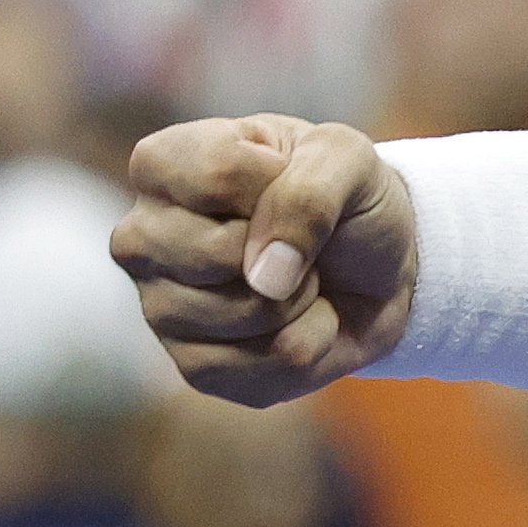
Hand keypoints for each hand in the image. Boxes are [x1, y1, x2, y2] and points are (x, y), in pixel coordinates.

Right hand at [114, 118, 416, 402]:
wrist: (384, 268)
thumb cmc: (349, 199)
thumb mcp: (349, 159)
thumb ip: (309, 193)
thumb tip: (265, 277)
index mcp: (165, 164)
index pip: (214, 174)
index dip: (277, 180)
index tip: (290, 175)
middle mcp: (143, 236)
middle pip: (215, 253)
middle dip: (289, 247)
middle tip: (298, 237)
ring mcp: (160, 306)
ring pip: (243, 313)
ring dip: (301, 296)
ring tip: (300, 276)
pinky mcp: (193, 367)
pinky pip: (261, 365)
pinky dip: (308, 340)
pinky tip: (300, 318)